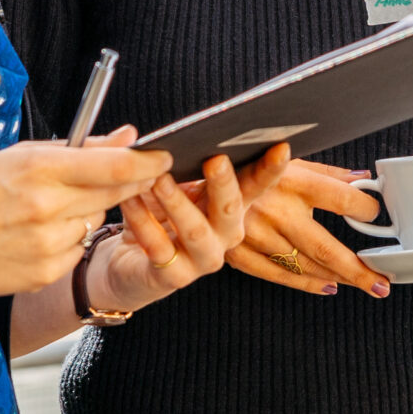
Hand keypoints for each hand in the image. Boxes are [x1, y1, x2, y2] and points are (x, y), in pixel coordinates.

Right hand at [0, 132, 173, 298]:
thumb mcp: (20, 156)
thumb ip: (80, 147)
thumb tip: (128, 136)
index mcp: (39, 171)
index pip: (115, 166)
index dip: (148, 161)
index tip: (164, 156)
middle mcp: (47, 209)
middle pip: (115, 193)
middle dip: (129, 182)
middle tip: (128, 173)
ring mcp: (47, 246)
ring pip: (95, 221)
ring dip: (86, 211)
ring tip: (46, 208)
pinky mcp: (45, 273)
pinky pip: (77, 249)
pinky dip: (68, 238)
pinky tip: (35, 234)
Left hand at [91, 144, 291, 311]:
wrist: (131, 262)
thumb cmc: (158, 215)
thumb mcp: (174, 185)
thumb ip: (180, 163)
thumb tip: (173, 137)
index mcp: (232, 206)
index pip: (256, 185)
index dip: (270, 169)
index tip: (281, 147)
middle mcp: (225, 235)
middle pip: (231, 208)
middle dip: (225, 183)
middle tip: (215, 159)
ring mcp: (203, 259)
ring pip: (196, 231)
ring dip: (177, 202)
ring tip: (159, 178)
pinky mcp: (174, 277)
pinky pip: (159, 247)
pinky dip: (143, 220)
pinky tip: (131, 199)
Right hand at [228, 159, 390, 297]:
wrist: (194, 184)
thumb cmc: (246, 167)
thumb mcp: (288, 160)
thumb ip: (327, 173)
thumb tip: (362, 178)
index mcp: (292, 181)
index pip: (341, 199)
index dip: (365, 209)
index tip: (374, 214)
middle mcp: (276, 211)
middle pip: (326, 248)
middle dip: (358, 270)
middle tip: (382, 283)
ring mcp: (256, 237)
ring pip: (305, 266)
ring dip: (338, 278)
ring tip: (363, 283)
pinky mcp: (239, 254)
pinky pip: (278, 276)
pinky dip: (306, 283)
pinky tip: (328, 286)